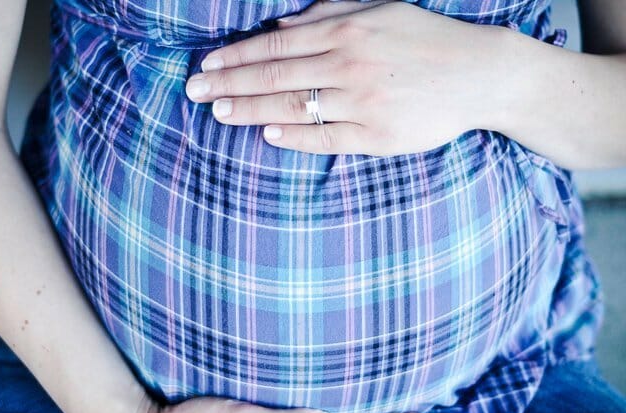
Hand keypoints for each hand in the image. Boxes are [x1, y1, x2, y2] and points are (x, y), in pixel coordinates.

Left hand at [186, 0, 505, 155]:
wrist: (480, 74)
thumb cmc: (426, 38)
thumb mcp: (380, 10)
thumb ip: (329, 13)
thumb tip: (281, 23)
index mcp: (348, 30)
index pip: (276, 45)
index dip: (236, 57)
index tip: (206, 66)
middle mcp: (350, 64)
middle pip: (275, 76)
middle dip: (229, 85)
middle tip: (194, 93)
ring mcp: (363, 102)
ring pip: (293, 107)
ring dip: (250, 110)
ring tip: (218, 115)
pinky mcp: (377, 135)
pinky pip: (326, 137)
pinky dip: (294, 135)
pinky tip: (267, 133)